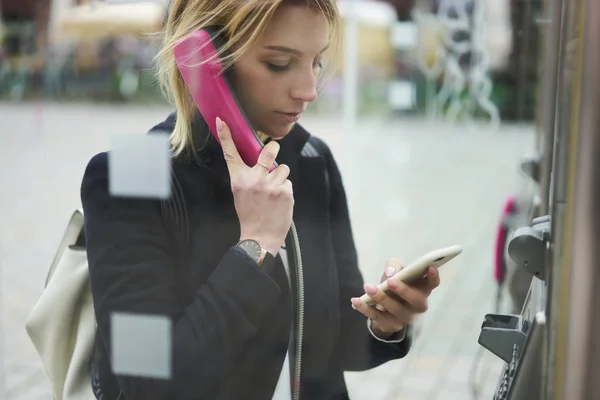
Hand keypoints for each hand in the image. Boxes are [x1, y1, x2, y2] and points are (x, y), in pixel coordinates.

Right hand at [216, 117, 293, 255]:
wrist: (260, 237)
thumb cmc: (250, 215)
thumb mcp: (241, 193)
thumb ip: (248, 176)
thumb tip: (261, 160)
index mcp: (239, 180)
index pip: (231, 154)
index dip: (226, 136)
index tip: (222, 121)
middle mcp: (254, 180)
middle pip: (268, 151)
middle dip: (273, 150)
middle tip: (273, 152)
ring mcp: (271, 185)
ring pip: (282, 168)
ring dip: (280, 177)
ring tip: (274, 192)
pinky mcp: (285, 192)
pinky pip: (288, 182)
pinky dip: (285, 190)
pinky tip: (279, 201)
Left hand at [351, 258, 440, 338]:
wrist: (384, 308)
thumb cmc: (394, 286)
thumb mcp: (395, 273)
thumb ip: (395, 267)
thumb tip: (392, 273)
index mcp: (422, 290)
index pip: (432, 284)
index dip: (433, 277)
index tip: (430, 267)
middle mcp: (417, 306)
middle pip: (416, 300)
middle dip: (403, 291)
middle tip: (390, 282)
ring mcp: (404, 317)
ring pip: (396, 310)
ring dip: (382, 299)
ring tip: (368, 288)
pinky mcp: (389, 325)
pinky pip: (377, 317)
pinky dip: (365, 308)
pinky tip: (355, 300)